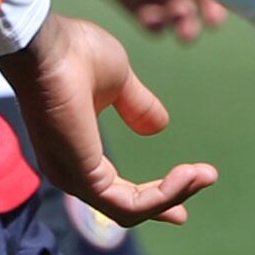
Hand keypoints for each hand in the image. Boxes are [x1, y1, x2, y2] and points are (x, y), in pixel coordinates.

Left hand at [2, 19, 219, 226]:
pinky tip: (187, 174)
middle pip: (128, 207)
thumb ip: (137, 106)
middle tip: (206, 178)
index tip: (186, 191)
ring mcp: (75, 178)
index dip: (155, 195)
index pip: (117, 191)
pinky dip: (163, 194)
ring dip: (173, 194)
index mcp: (77, 153)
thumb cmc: (74, 53)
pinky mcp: (83, 178)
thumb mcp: (119, 81)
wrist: (49, 44)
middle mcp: (72, 172)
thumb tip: (160, 126)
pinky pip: (128, 204)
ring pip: (132, 209)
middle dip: (170, 198)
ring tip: (204, 174)